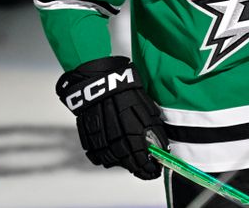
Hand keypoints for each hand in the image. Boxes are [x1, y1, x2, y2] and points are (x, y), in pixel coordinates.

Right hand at [56, 56, 168, 179]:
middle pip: (126, 160)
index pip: (141, 155)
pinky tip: (112, 159)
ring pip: (110, 158)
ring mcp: (99, 133)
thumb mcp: (145, 104)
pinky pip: (94, 152)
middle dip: (137, 169)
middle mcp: (114, 132)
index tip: (154, 171)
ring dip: (121, 164)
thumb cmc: (125, 87)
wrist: (98, 76)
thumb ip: (152, 127)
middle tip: (145, 172)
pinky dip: (104, 158)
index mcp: (131, 125)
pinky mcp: (87, 131)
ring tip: (130, 166)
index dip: (149, 167)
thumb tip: (161, 145)